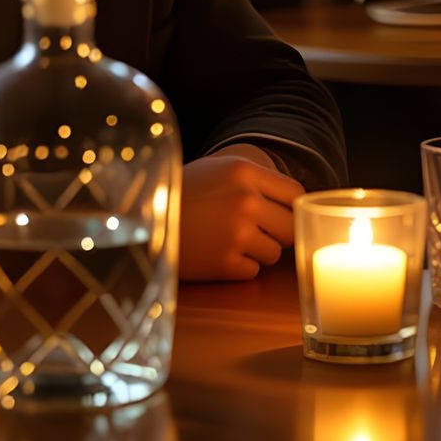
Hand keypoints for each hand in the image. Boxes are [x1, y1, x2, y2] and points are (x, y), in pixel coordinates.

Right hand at [178, 147, 303, 280]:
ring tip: (232, 241)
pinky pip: (253, 271)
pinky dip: (241, 267)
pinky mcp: (226, 264)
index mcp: (245, 173)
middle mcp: (246, 202)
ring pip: (275, 253)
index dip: (290, 206)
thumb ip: (259, 179)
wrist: (142, 220)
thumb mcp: (220, 169)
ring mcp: (237, 235)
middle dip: (279, 232)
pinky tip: (219, 254)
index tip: (282, 213)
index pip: (296, 194)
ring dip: (259, 251)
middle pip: (291, 227)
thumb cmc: (185, 192)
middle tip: (260, 231)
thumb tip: (298, 200)